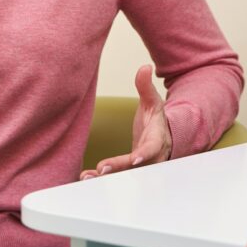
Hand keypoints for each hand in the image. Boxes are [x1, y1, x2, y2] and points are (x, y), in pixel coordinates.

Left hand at [80, 64, 171, 179]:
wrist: (162, 140)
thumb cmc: (156, 121)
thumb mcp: (153, 102)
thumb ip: (146, 87)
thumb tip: (144, 67)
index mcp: (157, 141)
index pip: (152, 149)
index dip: (144, 155)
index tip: (135, 159)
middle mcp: (149, 159)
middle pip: (136, 169)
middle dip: (120, 171)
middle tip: (101, 171)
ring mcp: (139, 168)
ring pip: (125, 176)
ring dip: (107, 178)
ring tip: (87, 177)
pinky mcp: (127, 172)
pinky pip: (115, 178)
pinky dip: (100, 178)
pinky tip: (85, 176)